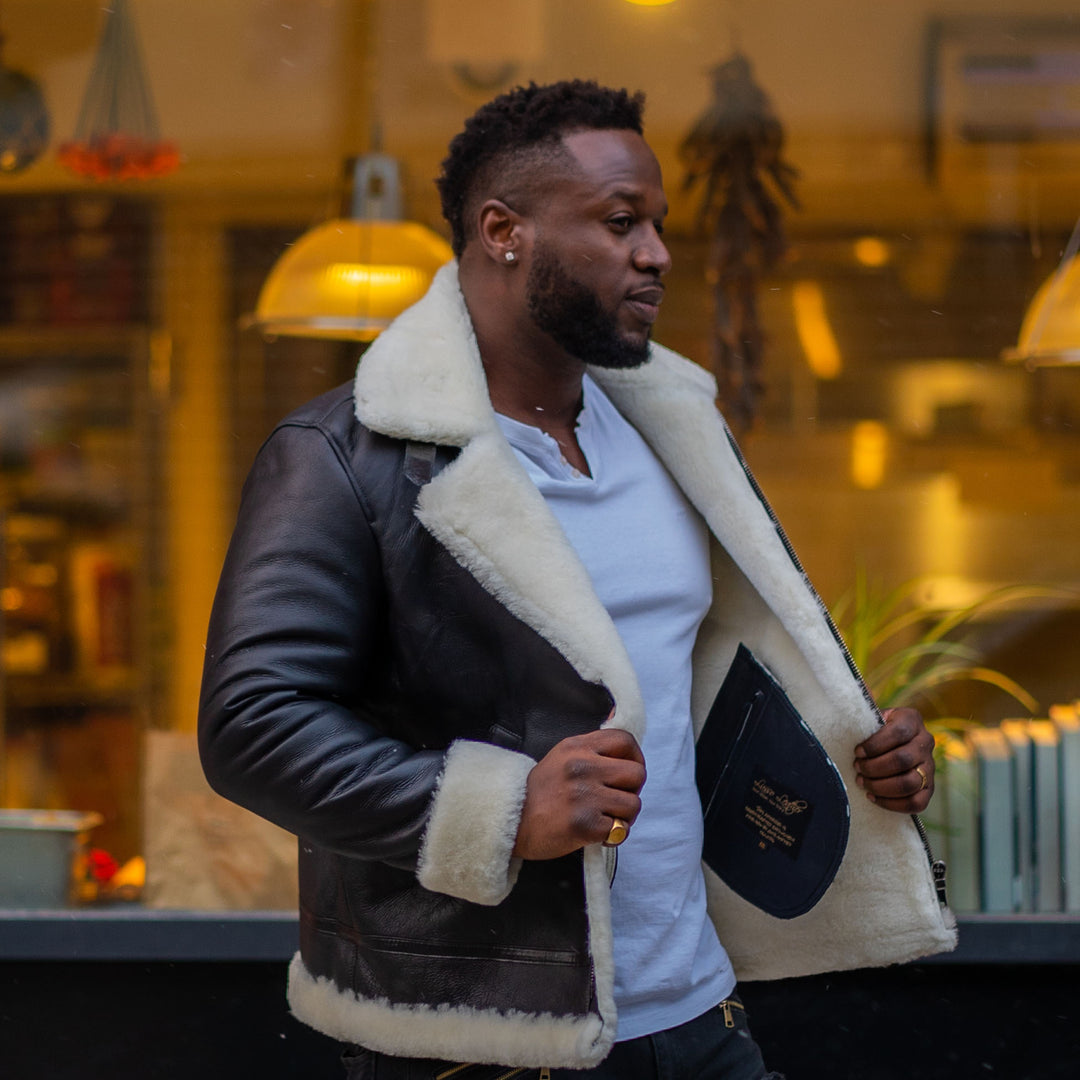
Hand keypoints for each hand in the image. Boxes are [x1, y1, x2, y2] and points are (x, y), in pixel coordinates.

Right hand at [512, 729, 645, 859]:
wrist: (512, 822)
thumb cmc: (540, 793)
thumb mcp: (562, 757)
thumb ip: (592, 748)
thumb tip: (621, 724)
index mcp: (576, 747)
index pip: (625, 740)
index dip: (635, 757)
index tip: (628, 772)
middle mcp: (581, 767)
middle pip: (637, 773)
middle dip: (632, 790)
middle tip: (616, 800)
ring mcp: (583, 796)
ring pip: (633, 804)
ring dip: (624, 816)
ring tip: (605, 818)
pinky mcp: (585, 824)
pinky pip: (621, 830)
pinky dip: (613, 835)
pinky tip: (596, 833)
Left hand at [853, 707, 934, 812]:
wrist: (891, 744)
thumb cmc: (875, 730)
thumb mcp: (872, 718)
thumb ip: (864, 720)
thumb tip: (846, 726)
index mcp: (911, 720)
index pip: (898, 732)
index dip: (875, 745)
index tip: (857, 752)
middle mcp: (925, 742)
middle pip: (902, 760)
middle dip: (874, 767)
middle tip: (857, 768)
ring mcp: (930, 766)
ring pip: (909, 783)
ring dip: (881, 786)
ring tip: (862, 782)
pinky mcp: (929, 788)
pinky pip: (916, 803)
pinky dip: (892, 804)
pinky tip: (872, 797)